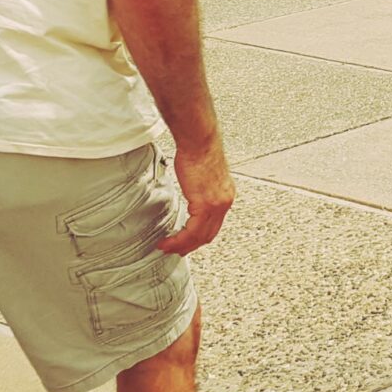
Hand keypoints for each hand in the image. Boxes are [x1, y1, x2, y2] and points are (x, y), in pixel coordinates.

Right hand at [158, 142, 233, 256]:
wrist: (200, 141)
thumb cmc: (198, 150)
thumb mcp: (202, 174)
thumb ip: (200, 189)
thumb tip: (191, 193)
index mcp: (225, 196)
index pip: (213, 225)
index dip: (198, 237)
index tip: (183, 241)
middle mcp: (224, 202)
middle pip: (208, 234)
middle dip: (190, 246)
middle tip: (174, 250)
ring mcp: (217, 205)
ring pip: (200, 236)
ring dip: (182, 245)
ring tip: (166, 247)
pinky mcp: (206, 205)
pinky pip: (193, 231)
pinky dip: (180, 239)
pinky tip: (168, 241)